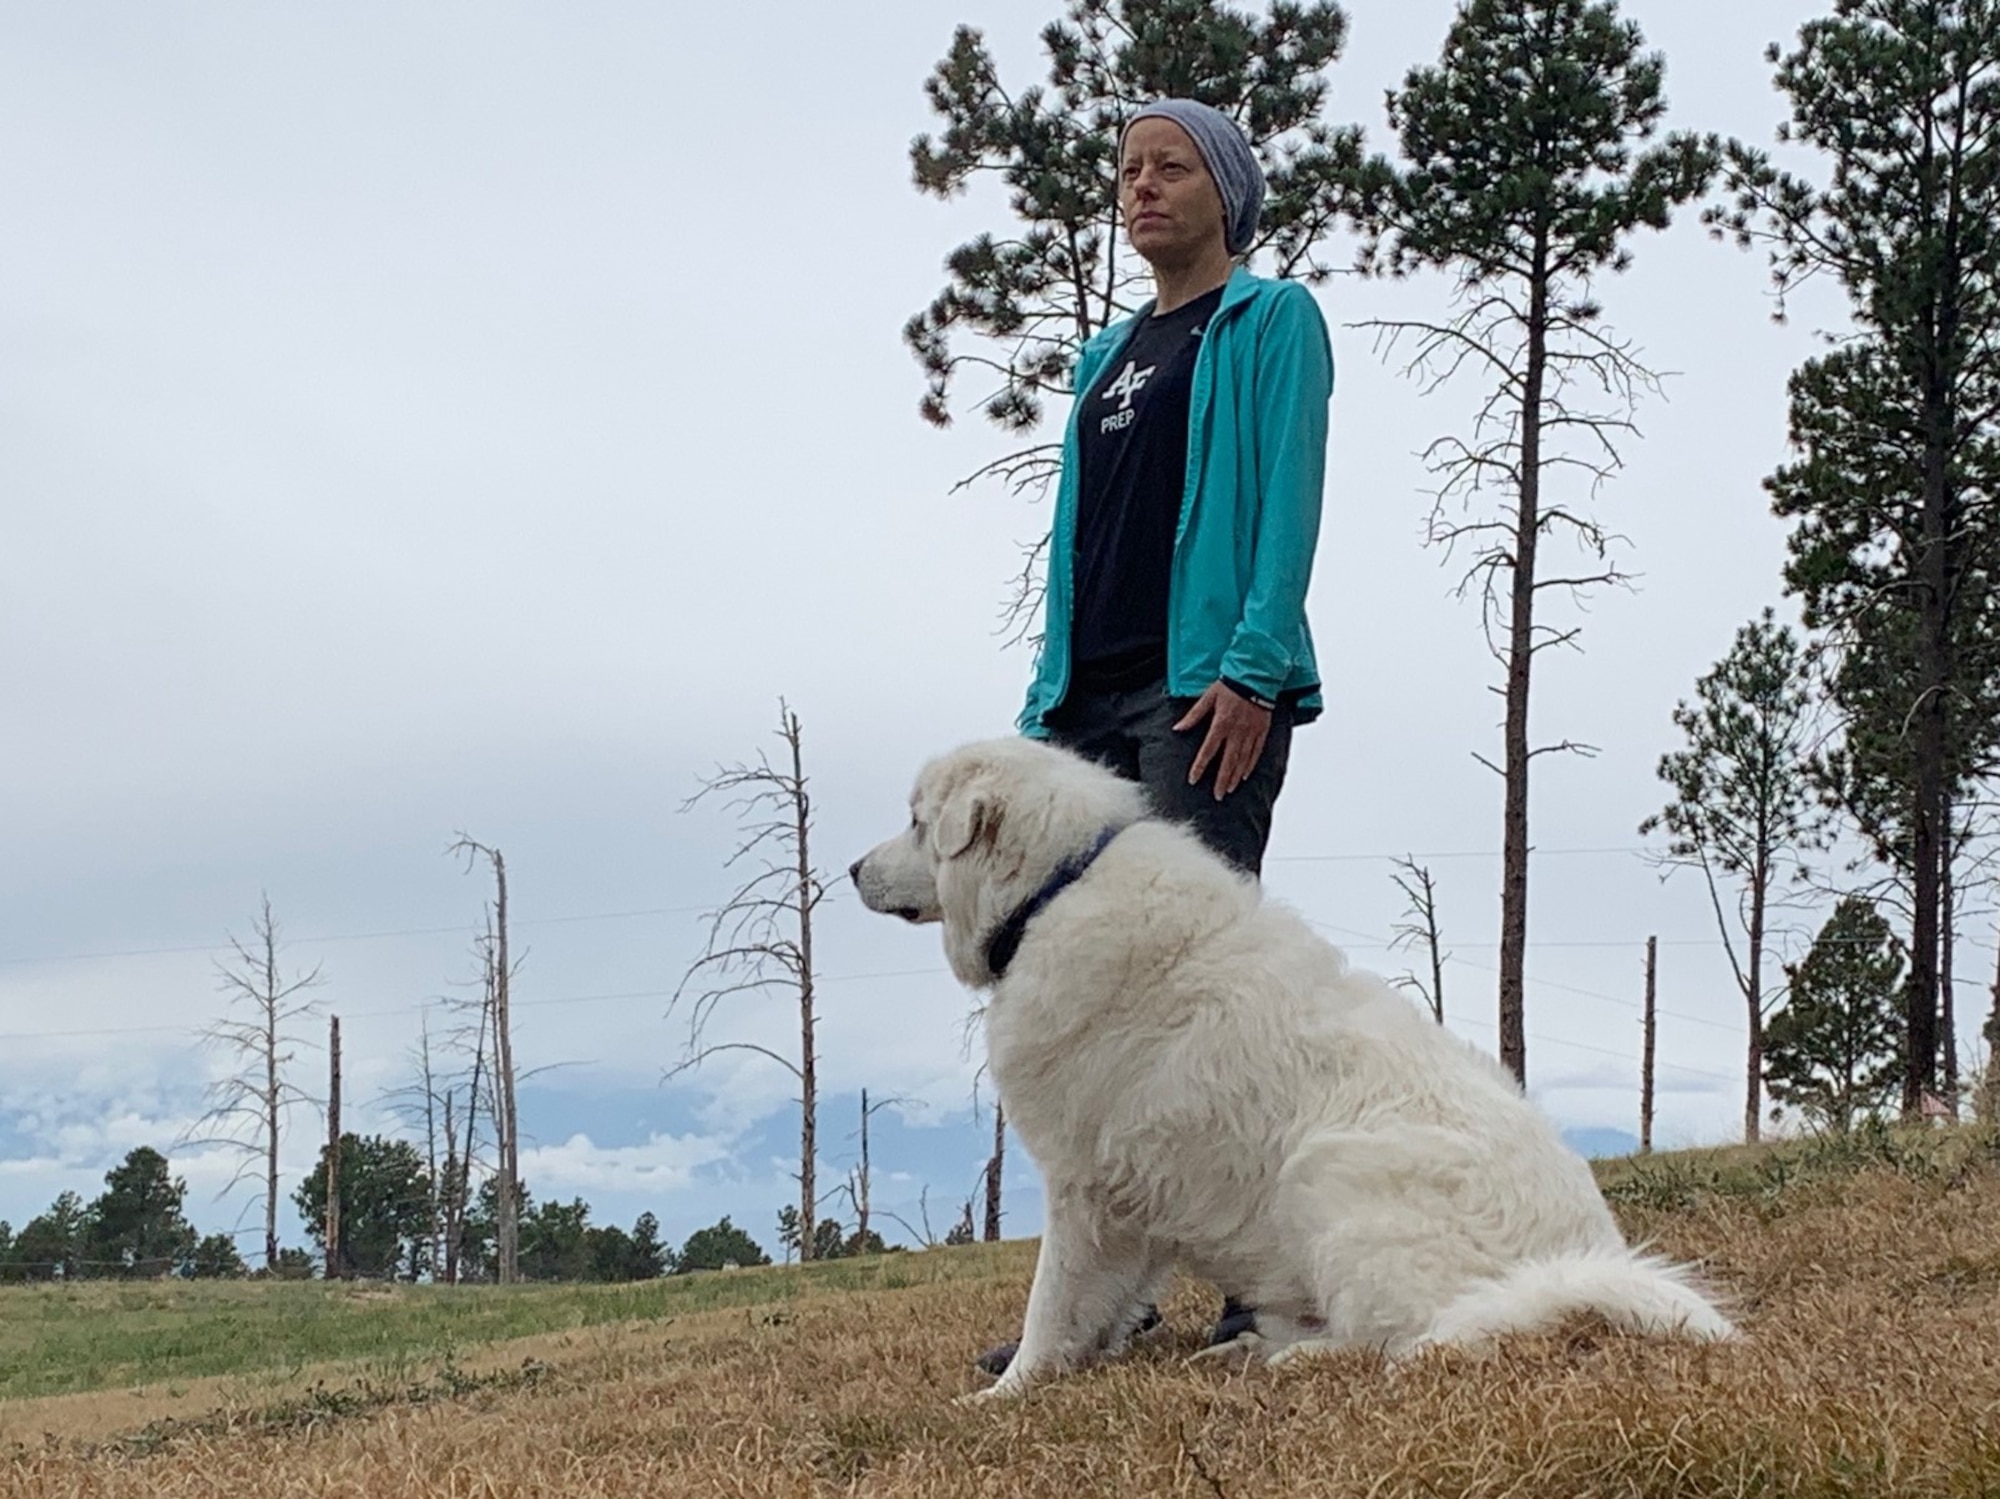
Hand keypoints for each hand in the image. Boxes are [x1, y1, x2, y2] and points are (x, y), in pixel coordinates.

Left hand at [1173, 681, 1272, 800]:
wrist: (1256, 675)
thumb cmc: (1230, 684)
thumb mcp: (1208, 696)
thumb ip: (1193, 715)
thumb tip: (1178, 728)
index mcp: (1221, 723)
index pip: (1208, 750)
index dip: (1200, 766)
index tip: (1193, 780)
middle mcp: (1237, 731)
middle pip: (1228, 761)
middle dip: (1222, 780)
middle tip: (1218, 796)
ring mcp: (1251, 732)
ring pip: (1243, 760)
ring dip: (1236, 776)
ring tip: (1230, 789)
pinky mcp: (1262, 731)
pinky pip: (1256, 752)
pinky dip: (1251, 765)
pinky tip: (1245, 775)